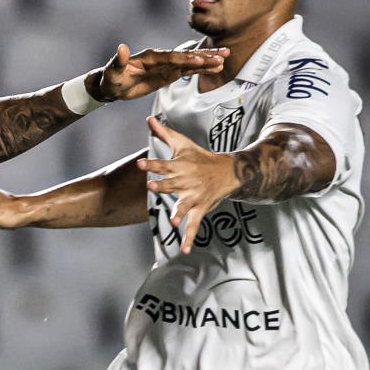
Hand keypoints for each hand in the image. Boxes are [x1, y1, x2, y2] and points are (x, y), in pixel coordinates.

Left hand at [94, 43, 227, 101]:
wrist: (111, 85)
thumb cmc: (111, 78)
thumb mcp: (112, 72)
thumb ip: (118, 61)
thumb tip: (121, 48)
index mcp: (149, 57)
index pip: (170, 57)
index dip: (184, 58)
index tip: (198, 60)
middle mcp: (160, 59)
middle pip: (185, 56)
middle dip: (203, 56)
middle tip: (222, 54)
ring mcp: (165, 66)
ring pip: (189, 62)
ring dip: (206, 61)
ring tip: (223, 60)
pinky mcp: (167, 74)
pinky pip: (187, 71)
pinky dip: (200, 69)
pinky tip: (213, 68)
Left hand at [138, 116, 238, 252]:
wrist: (228, 171)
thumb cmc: (200, 157)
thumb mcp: (183, 144)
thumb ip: (164, 134)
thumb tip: (148, 118)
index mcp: (181, 166)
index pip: (163, 165)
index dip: (152, 165)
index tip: (141, 164)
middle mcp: (187, 182)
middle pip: (172, 184)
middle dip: (162, 186)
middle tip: (152, 187)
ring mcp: (194, 197)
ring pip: (185, 206)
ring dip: (179, 213)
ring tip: (173, 221)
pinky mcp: (200, 209)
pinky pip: (194, 225)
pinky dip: (189, 238)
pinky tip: (184, 250)